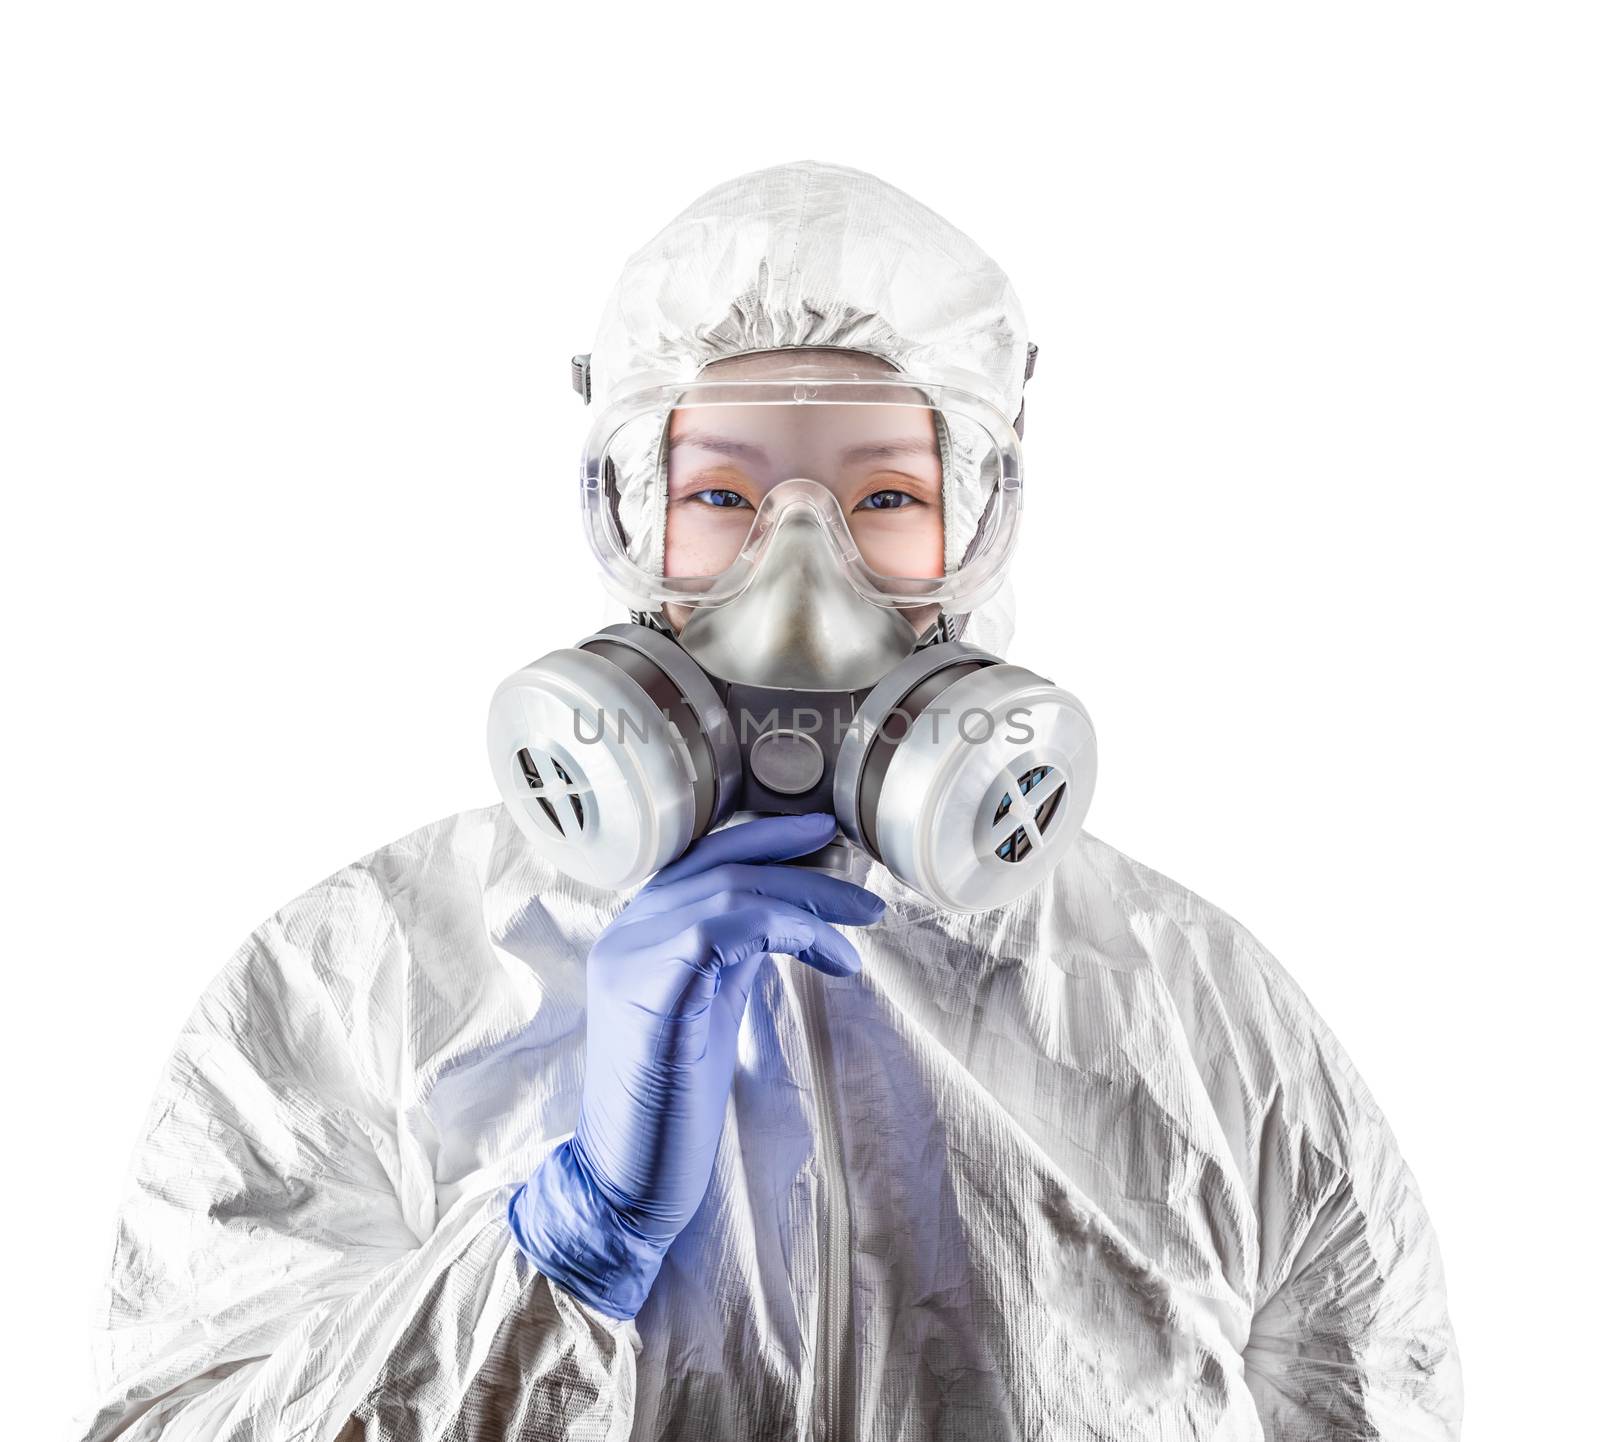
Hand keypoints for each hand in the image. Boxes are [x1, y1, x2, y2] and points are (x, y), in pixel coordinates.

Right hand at [508, 811, 883, 1318]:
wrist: (629, 1183)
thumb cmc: (673, 1105)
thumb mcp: (708, 1009)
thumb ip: (731, 955)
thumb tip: (786, 914)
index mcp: (635, 934)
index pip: (700, 859)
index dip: (763, 837)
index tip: (821, 831)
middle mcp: (624, 935)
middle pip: (719, 866)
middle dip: (799, 866)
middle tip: (864, 889)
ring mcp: (630, 961)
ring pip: (727, 893)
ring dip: (807, 904)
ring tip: (862, 928)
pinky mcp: (651, 995)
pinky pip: (721, 932)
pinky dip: (789, 933)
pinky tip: (835, 960)